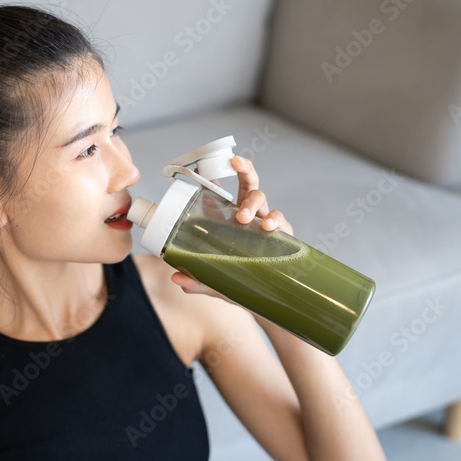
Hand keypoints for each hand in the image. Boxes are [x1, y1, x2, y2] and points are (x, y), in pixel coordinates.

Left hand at [171, 154, 293, 296]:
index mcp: (228, 217)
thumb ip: (196, 278)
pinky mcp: (282, 235)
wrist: (264, 296)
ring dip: (251, 203)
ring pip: (260, 197)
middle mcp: (248, 214)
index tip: (203, 166)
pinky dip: (275, 220)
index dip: (214, 174)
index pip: (221, 189)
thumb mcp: (213, 280)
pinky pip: (281, 220)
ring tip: (243, 218)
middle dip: (243, 168)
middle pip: (247, 181)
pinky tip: (269, 227)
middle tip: (235, 163)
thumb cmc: (236, 279)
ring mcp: (264, 222)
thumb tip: (177, 278)